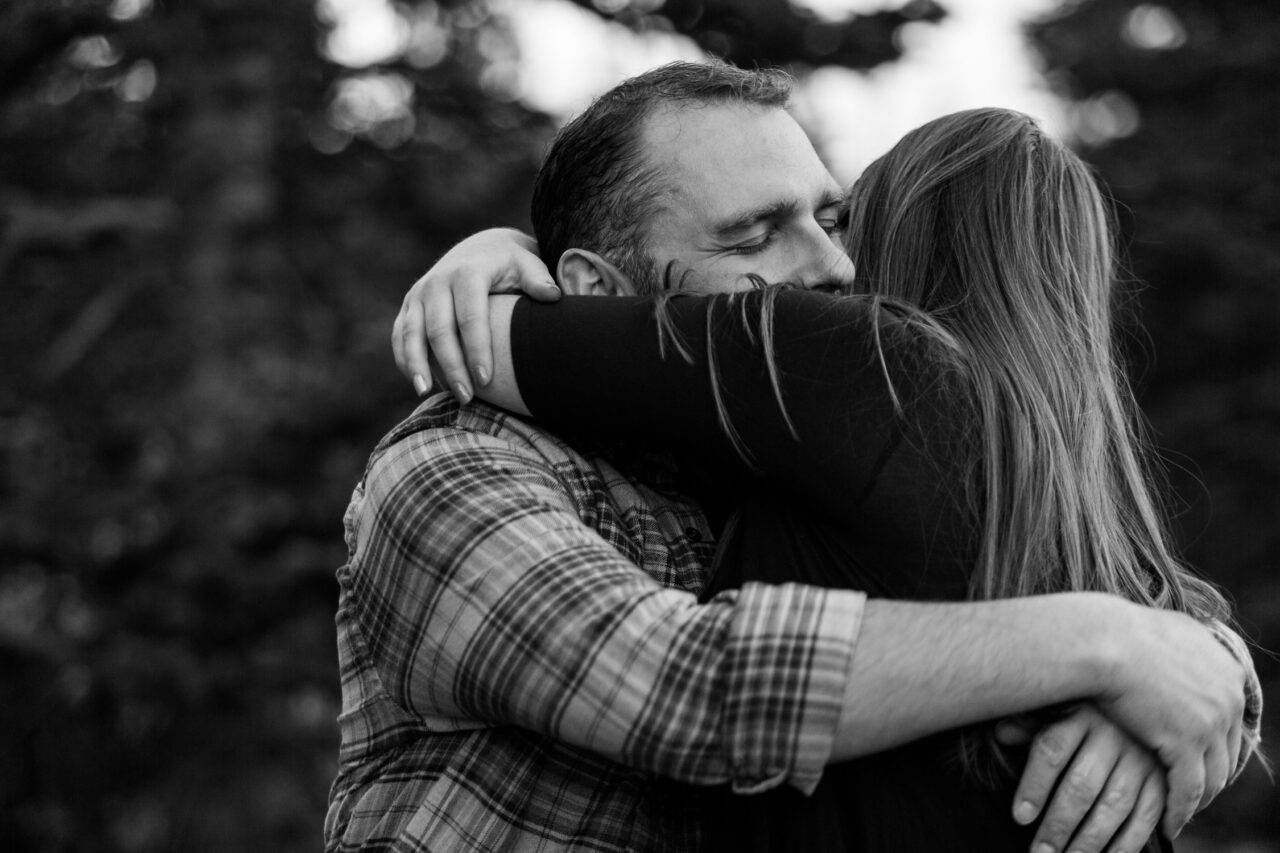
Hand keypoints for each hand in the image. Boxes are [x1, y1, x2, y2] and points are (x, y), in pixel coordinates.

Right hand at [393, 228, 558, 400]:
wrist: (482, 249)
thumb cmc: (511, 265)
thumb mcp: (527, 264)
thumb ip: (538, 279)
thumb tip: (553, 295)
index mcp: (468, 272)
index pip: (470, 317)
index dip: (477, 350)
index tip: (488, 380)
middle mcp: (438, 281)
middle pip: (439, 331)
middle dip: (452, 367)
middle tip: (467, 397)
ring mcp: (419, 293)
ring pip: (411, 334)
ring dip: (418, 366)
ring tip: (426, 393)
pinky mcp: (409, 305)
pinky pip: (400, 336)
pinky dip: (405, 360)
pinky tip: (419, 384)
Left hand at [1001, 705, 1165, 852]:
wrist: (1150, 706)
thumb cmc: (1091, 713)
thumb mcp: (1061, 708)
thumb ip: (1031, 724)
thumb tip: (1002, 734)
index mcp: (1080, 715)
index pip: (1052, 751)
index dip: (1034, 786)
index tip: (1021, 816)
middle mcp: (1112, 736)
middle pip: (1081, 786)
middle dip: (1059, 824)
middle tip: (1041, 852)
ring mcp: (1140, 760)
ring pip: (1113, 806)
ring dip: (1089, 840)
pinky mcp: (1163, 780)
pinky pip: (1145, 817)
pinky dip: (1128, 843)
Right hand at [1093, 603, 1245, 838]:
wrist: (1101, 639)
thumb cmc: (1118, 630)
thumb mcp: (1166, 629)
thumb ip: (1182, 644)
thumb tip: (1179, 643)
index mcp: (1227, 671)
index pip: (1230, 721)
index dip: (1215, 745)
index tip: (1200, 760)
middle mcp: (1228, 698)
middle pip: (1226, 752)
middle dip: (1210, 776)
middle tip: (1191, 793)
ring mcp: (1211, 722)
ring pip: (1212, 777)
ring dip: (1197, 800)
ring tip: (1179, 814)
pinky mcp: (1186, 744)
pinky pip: (1188, 790)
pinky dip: (1179, 811)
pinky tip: (1168, 824)